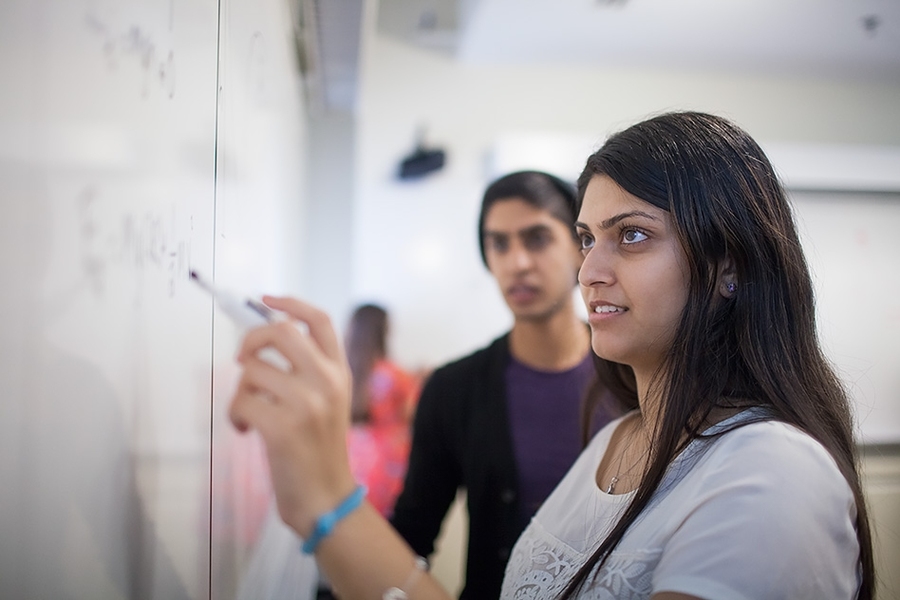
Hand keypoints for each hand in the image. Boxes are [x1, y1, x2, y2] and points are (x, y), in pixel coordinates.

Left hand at [228, 296, 356, 537]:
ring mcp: (307, 403)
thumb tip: (264, 338)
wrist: (326, 498)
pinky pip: (240, 402)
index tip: (265, 299)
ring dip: (239, 390)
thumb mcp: (328, 402)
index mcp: (340, 372)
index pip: (319, 320)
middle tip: (243, 359)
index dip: (290, 302)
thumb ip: (309, 371)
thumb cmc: (318, 450)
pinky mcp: (282, 427)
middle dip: (250, 339)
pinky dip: (234, 415)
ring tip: (248, 412)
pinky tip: (245, 430)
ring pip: (251, 370)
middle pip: (280, 331)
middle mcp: (327, 381)